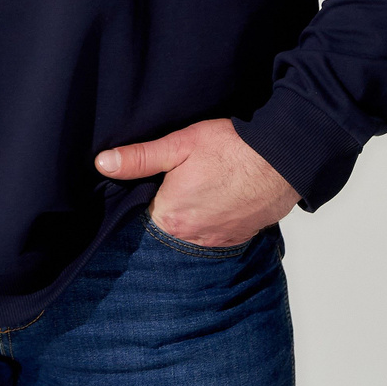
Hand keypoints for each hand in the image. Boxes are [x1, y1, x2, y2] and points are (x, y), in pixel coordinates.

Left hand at [95, 118, 300, 246]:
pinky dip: (213, 220)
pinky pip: (215, 234)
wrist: (284, 159)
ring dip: (192, 215)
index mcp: (168, 216)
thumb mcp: (179, 145)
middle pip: (166, 224)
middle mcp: (190, 237)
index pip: (142, 213)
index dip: (145, 195)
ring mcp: (216, 240)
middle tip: (180, 182)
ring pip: (191, 231)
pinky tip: (219, 199)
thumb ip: (140, 157)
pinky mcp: (238, 239)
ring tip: (201, 189)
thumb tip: (103, 164)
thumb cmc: (232, 148)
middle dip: (168, 205)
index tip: (151, 181)